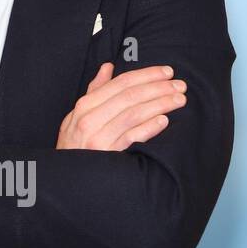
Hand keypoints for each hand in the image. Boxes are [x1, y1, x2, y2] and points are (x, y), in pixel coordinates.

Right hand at [56, 63, 186, 150]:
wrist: (66, 180)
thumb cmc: (74, 145)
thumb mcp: (76, 116)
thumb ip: (95, 91)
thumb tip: (108, 67)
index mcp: (85, 106)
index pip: (121, 83)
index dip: (146, 75)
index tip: (167, 72)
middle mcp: (90, 119)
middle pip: (130, 96)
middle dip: (158, 88)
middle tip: (180, 85)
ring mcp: (99, 138)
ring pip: (134, 114)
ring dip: (160, 104)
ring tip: (179, 100)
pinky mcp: (108, 156)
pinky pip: (132, 137)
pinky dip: (149, 127)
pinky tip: (164, 120)